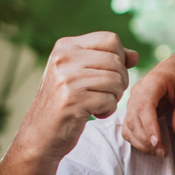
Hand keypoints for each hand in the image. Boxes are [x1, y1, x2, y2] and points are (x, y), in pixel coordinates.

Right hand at [31, 33, 136, 157]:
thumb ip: (107, 61)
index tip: (109, 75)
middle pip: (117, 61)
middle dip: (120, 81)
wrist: (39, 134)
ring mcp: (67, 78)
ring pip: (117, 80)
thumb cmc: (64, 103)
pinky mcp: (72, 100)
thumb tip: (135, 55)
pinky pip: (109, 100)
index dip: (120, 58)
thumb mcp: (80, 75)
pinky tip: (94, 113)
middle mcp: (64, 58)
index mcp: (66, 46)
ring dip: (115, 97)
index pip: (111, 39)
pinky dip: (107, 110)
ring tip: (98, 103)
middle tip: (105, 94)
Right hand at [120, 51, 174, 155]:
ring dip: (141, 143)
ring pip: (128, 126)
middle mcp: (138, 91)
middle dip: (146, 140)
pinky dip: (138, 140)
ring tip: (161, 152)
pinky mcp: (134, 109)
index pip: (144, 106)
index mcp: (153, 82)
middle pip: (133, 119)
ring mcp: (133, 100)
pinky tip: (153, 147)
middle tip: (164, 153)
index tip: (158, 143)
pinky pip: (129, 128)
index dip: (149, 126)